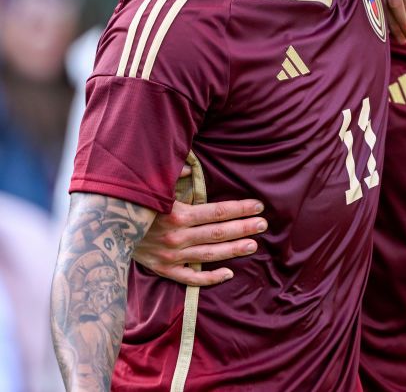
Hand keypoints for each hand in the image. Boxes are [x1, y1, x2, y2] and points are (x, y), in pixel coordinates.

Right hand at [134, 167, 266, 286]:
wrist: (101, 232)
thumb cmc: (132, 205)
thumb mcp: (151, 186)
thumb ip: (173, 176)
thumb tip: (191, 169)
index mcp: (177, 214)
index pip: (217, 212)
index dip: (240, 209)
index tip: (258, 206)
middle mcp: (177, 237)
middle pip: (219, 233)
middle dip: (244, 228)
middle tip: (263, 225)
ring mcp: (171, 256)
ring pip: (210, 255)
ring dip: (233, 250)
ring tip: (253, 245)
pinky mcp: (163, 270)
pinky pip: (190, 278)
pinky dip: (209, 278)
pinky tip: (228, 273)